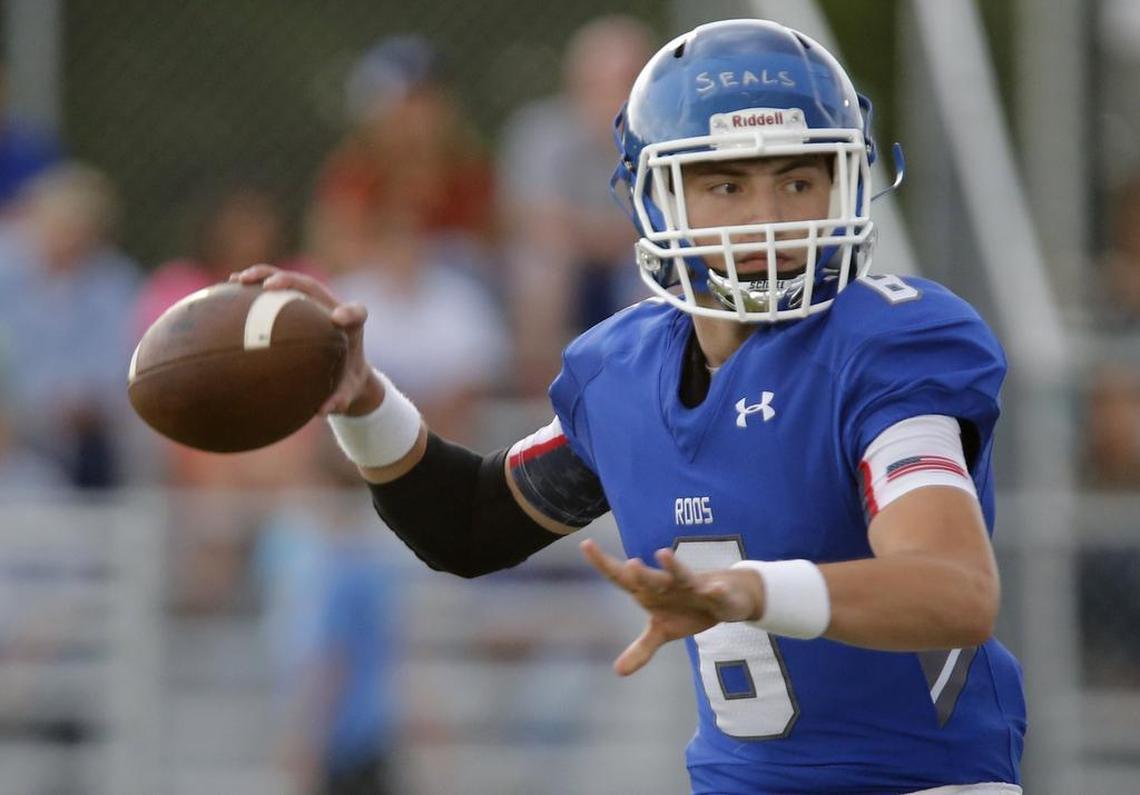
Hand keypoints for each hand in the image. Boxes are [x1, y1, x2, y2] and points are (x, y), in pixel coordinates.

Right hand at [230, 265, 380, 415]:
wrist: (343, 371)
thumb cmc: (346, 382)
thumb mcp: (347, 394)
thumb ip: (340, 400)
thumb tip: (323, 412)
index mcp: (351, 327)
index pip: (356, 312)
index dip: (349, 312)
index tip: (338, 318)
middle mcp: (330, 307)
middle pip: (312, 287)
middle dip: (291, 282)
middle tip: (270, 286)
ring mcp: (310, 302)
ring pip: (288, 282)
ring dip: (264, 276)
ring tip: (239, 279)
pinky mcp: (293, 303)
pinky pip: (270, 291)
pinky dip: (251, 288)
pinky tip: (226, 288)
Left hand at [580, 539, 764, 675]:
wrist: (727, 596)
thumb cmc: (688, 609)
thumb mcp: (663, 632)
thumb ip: (641, 649)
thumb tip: (618, 672)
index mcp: (649, 591)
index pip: (621, 577)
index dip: (603, 563)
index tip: (585, 544)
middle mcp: (667, 583)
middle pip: (649, 578)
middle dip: (639, 573)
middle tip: (629, 564)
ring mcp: (692, 585)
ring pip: (680, 575)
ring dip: (672, 566)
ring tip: (663, 554)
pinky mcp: (716, 593)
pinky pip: (715, 592)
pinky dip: (714, 591)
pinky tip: (713, 589)